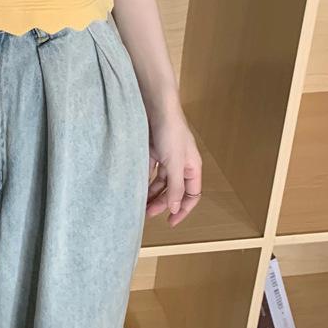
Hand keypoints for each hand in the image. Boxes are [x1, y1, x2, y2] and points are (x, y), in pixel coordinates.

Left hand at [145, 106, 201, 226]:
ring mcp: (166, 156)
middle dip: (162, 202)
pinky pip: (149, 169)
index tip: (170, 222)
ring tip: (139, 203)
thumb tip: (174, 207)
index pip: (191, 195)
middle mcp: (180, 163)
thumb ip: (175, 186)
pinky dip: (144, 178)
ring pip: (160, 180)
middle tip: (147, 214)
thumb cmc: (170, 131)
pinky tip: (135, 186)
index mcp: (192, 167)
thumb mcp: (175, 163)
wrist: (155, 105)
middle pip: (173, 189)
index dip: (182, 209)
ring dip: (152, 192)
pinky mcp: (152, 149)